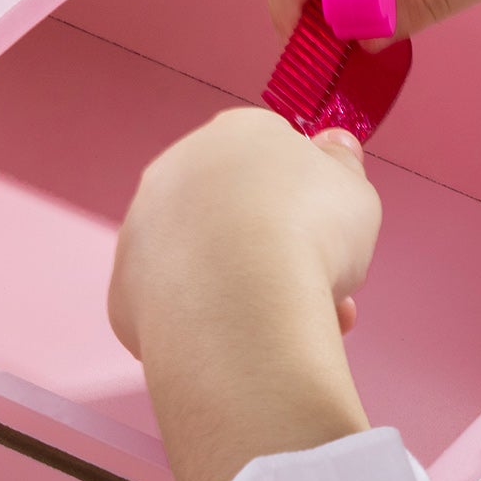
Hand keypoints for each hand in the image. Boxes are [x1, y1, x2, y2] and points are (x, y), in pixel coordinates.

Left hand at [110, 109, 381, 357]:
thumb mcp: (355, 189)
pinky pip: (179, 308)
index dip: (313, 205)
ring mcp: (143, 229)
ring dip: (250, 291)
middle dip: (282, 252)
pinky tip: (244, 345)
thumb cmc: (308, 235)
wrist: (244, 302)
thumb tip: (334, 147)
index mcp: (235, 134)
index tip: (337, 238)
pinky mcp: (126, 290)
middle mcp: (177, 171)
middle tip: (326, 292)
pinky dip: (211, 326)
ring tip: (296, 328)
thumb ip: (341, 165)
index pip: (275, 161)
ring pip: (207, 264)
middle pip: (237, 214)